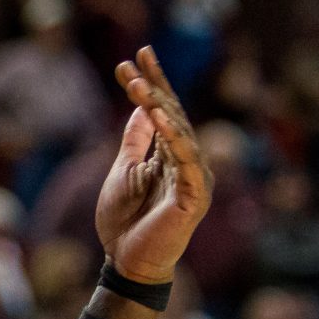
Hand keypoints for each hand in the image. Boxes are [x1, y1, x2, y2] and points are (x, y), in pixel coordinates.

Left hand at [95, 48, 210, 286]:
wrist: (126, 263)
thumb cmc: (124, 223)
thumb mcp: (123, 171)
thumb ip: (135, 141)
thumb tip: (140, 107)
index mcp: (170, 155)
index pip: (163, 110)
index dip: (153, 82)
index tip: (137, 55)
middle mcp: (187, 162)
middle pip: (172, 115)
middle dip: (154, 86)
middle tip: (136, 58)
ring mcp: (194, 178)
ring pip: (179, 133)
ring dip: (159, 107)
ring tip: (140, 84)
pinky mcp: (194, 196)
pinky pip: (186, 161)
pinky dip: (175, 138)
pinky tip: (161, 117)